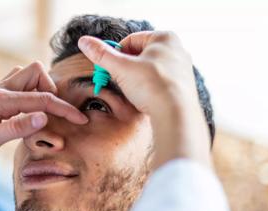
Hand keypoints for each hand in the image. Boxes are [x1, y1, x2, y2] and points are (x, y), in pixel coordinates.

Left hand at [0, 62, 87, 173]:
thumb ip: (16, 127)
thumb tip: (44, 116)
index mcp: (0, 100)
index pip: (41, 99)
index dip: (64, 109)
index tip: (80, 120)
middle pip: (35, 73)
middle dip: (51, 90)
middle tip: (56, 114)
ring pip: (27, 76)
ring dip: (40, 90)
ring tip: (44, 113)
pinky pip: (17, 86)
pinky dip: (30, 94)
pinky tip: (28, 113)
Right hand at [78, 32, 210, 168]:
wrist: (175, 114)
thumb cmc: (152, 87)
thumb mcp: (121, 68)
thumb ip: (101, 55)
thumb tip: (84, 41)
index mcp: (164, 38)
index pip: (131, 40)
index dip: (116, 54)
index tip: (109, 68)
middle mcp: (176, 50)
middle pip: (140, 55)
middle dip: (126, 68)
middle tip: (118, 80)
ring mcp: (181, 68)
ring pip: (149, 69)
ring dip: (136, 79)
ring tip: (133, 92)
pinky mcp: (183, 86)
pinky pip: (159, 83)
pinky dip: (148, 89)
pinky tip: (145, 99)